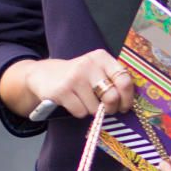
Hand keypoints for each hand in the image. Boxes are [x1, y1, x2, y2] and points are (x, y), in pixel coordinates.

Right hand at [1, 50, 133, 119]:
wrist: (43, 74)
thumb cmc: (78, 76)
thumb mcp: (95, 70)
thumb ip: (112, 80)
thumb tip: (128, 103)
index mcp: (101, 58)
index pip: (124, 80)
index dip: (127, 98)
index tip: (124, 106)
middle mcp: (89, 65)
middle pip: (112, 96)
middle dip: (111, 108)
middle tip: (107, 109)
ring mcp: (74, 77)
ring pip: (95, 108)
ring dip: (92, 110)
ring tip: (83, 100)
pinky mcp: (62, 91)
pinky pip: (81, 112)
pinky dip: (79, 112)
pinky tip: (73, 102)